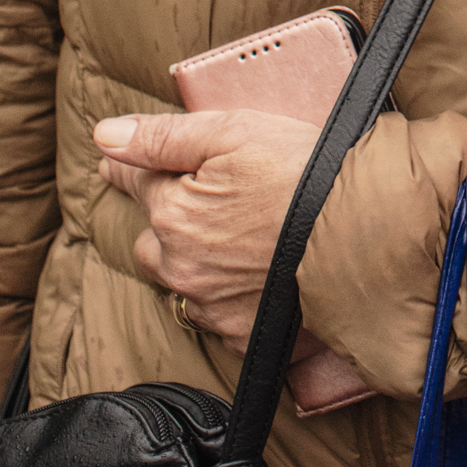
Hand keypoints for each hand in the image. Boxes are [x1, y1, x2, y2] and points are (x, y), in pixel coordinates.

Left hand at [95, 109, 320, 355]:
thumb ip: (163, 136)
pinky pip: (216, 316)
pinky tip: (256, 274)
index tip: (122, 164)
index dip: (131, 167)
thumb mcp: (234, 131)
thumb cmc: (303, 170)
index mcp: (173, 212)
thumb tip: (103, 136)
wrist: (363, 228)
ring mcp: (209, 306)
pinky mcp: (240, 335)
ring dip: (195, 262)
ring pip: (181, 281)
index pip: (135, 182)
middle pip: (152, 240)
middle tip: (206, 202)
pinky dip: (228, 297)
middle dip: (168, 221)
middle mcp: (180, 265)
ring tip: (235, 239)